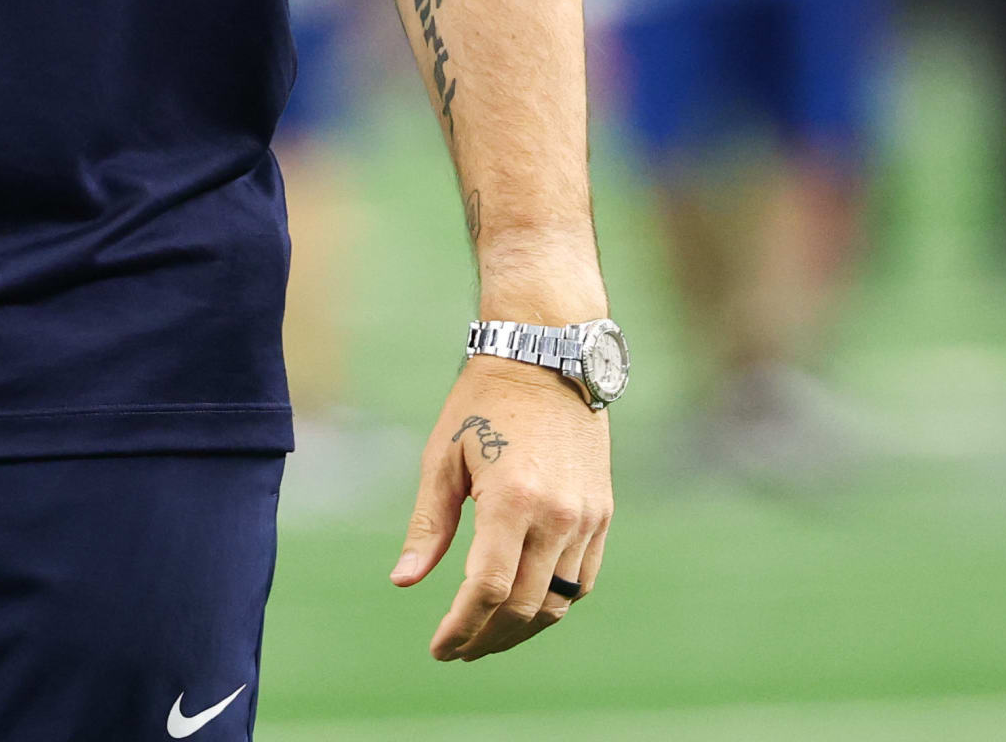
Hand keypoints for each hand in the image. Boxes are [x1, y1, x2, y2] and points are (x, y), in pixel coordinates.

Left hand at [390, 357, 612, 661]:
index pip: (486, 589)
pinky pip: (581, 580)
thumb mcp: (443, 457)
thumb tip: (403, 580)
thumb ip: (428, 524)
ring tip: (487, 637)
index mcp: (511, 500)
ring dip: (520, 630)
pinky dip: (552, 604)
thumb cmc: (483, 402)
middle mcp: (556, 515)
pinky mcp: (601, 514)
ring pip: (556, 602)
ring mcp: (585, 517)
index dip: (461, 627)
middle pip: (523, 605)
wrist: (547, 357)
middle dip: (487, 638)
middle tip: (458, 649)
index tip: (440, 648)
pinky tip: (523, 608)